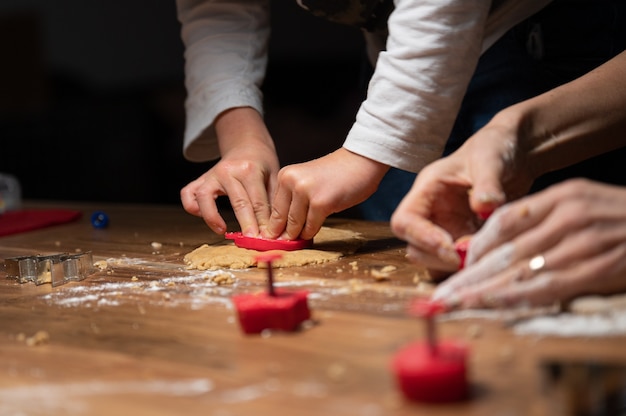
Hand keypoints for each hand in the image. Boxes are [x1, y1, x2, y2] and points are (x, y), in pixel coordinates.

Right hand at [180, 108, 279, 235]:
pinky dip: (193, 207)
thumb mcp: (273, 177)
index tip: (267, 238)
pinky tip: (205, 217)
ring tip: (222, 231)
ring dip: (212, 218)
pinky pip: (188, 194)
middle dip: (246, 225)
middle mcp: (227, 171)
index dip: (263, 223)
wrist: (246, 145)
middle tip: (252, 240)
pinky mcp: (201, 179)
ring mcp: (211, 174)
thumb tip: (275, 229)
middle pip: (238, 202)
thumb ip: (273, 201)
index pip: (257, 202)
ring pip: (205, 198)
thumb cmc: (261, 163)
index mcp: (249, 169)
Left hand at [265, 148, 387, 239]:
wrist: (360, 161)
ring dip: (298, 235)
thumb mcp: (307, 181)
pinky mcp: (321, 203)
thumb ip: (294, 199)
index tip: (273, 239)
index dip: (274, 226)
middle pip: (281, 218)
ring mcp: (306, 192)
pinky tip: (312, 232)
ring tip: (301, 239)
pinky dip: (311, 233)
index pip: (274, 208)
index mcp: (285, 175)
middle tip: (285, 244)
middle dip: (284, 234)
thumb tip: (283, 226)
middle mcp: (292, 181)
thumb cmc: (336, 173)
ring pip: (295, 225)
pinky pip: (310, 227)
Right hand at [391, 119, 534, 271]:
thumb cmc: (495, 148)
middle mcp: (430, 214)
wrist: (515, 155)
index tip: (450, 248)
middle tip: (471, 259)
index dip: (421, 238)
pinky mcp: (464, 242)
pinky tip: (492, 259)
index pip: (404, 221)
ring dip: (455, 267)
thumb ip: (487, 183)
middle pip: (414, 248)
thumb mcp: (490, 159)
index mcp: (426, 191)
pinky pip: (458, 264)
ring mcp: (446, 230)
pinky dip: (472, 268)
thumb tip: (484, 206)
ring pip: (435, 261)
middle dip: (438, 258)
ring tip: (485, 258)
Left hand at [433, 179, 625, 308]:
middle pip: (505, 249)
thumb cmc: (623, 218)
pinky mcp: (598, 267)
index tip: (457, 266)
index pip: (505, 221)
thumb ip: (546, 219)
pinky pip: (548, 286)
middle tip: (442, 295)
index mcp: (562, 196)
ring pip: (520, 269)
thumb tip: (505, 246)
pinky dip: (517, 298)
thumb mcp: (584, 204)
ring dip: (483, 291)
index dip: (476, 246)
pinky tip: (493, 307)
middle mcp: (567, 215)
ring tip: (455, 306)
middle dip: (469, 275)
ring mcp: (583, 241)